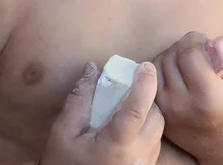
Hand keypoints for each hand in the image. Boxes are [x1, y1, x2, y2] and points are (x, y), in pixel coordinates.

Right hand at [40, 61, 163, 164]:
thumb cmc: (63, 163)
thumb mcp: (64, 130)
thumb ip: (80, 98)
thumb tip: (93, 68)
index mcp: (116, 146)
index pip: (138, 109)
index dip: (144, 84)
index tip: (145, 66)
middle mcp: (136, 158)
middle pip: (156, 119)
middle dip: (147, 98)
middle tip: (131, 86)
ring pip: (159, 132)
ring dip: (149, 114)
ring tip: (128, 106)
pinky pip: (155, 145)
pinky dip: (147, 130)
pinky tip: (129, 127)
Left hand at [153, 24, 222, 161]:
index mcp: (207, 98)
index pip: (189, 52)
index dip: (197, 39)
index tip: (207, 42)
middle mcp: (181, 104)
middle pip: (173, 54)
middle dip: (186, 46)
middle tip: (200, 51)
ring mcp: (164, 108)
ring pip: (159, 61)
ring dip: (173, 54)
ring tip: (191, 60)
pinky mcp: (155, 108)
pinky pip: (151, 73)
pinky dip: (163, 65)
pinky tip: (179, 70)